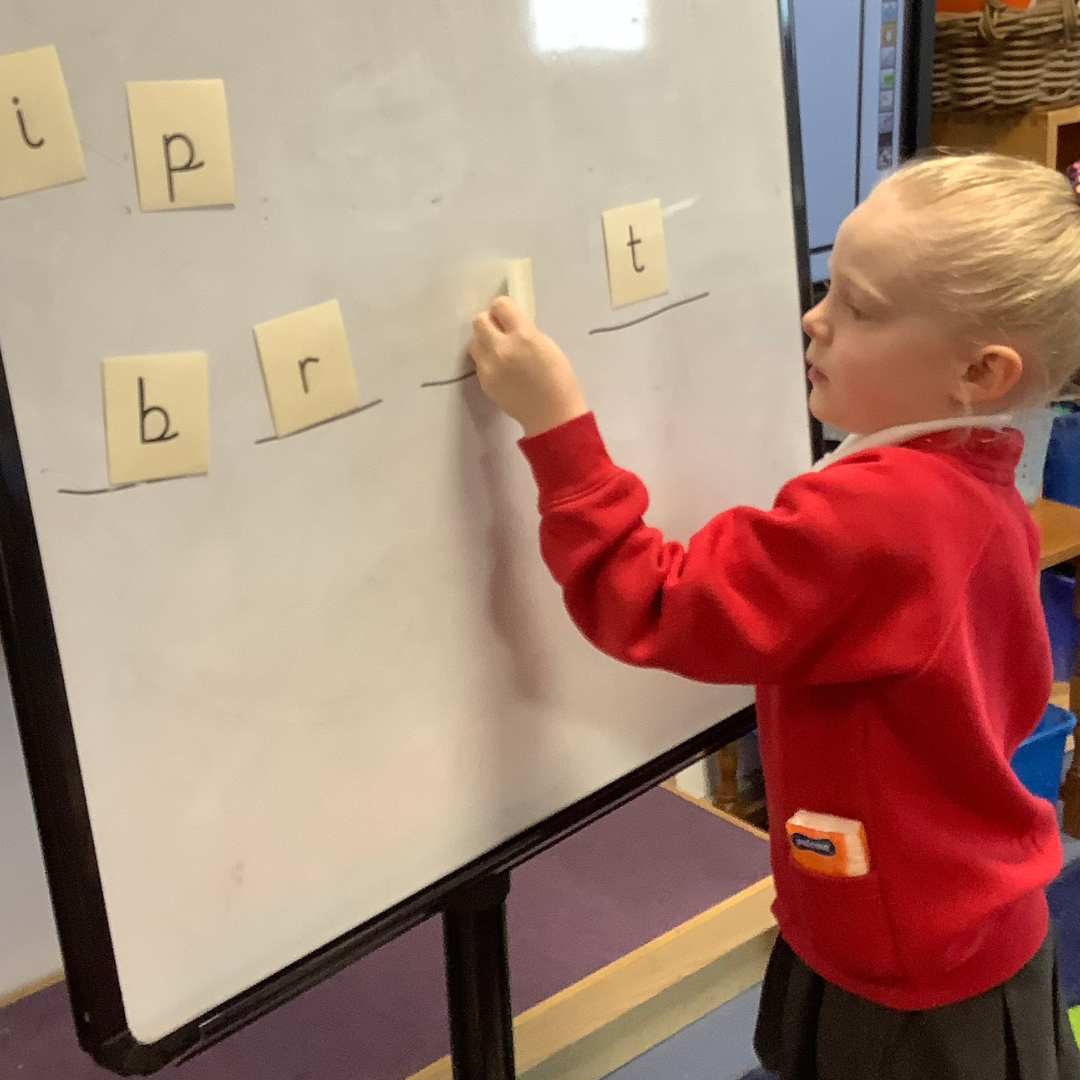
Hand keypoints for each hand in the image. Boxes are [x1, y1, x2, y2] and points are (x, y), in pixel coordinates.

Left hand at [469, 297, 588, 436]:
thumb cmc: (558, 379)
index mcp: (523, 335)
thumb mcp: (547, 345)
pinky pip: (479, 362)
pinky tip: (501, 369)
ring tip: (498, 351)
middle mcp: (501, 348)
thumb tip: (509, 323)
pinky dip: (487, 361)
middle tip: (500, 331)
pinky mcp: (484, 381)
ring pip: (474, 341)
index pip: (499, 305)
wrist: (551, 414)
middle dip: (490, 322)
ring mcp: (489, 366)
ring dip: (484, 341)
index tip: (508, 316)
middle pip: (479, 321)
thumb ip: (525, 331)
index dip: (503, 309)